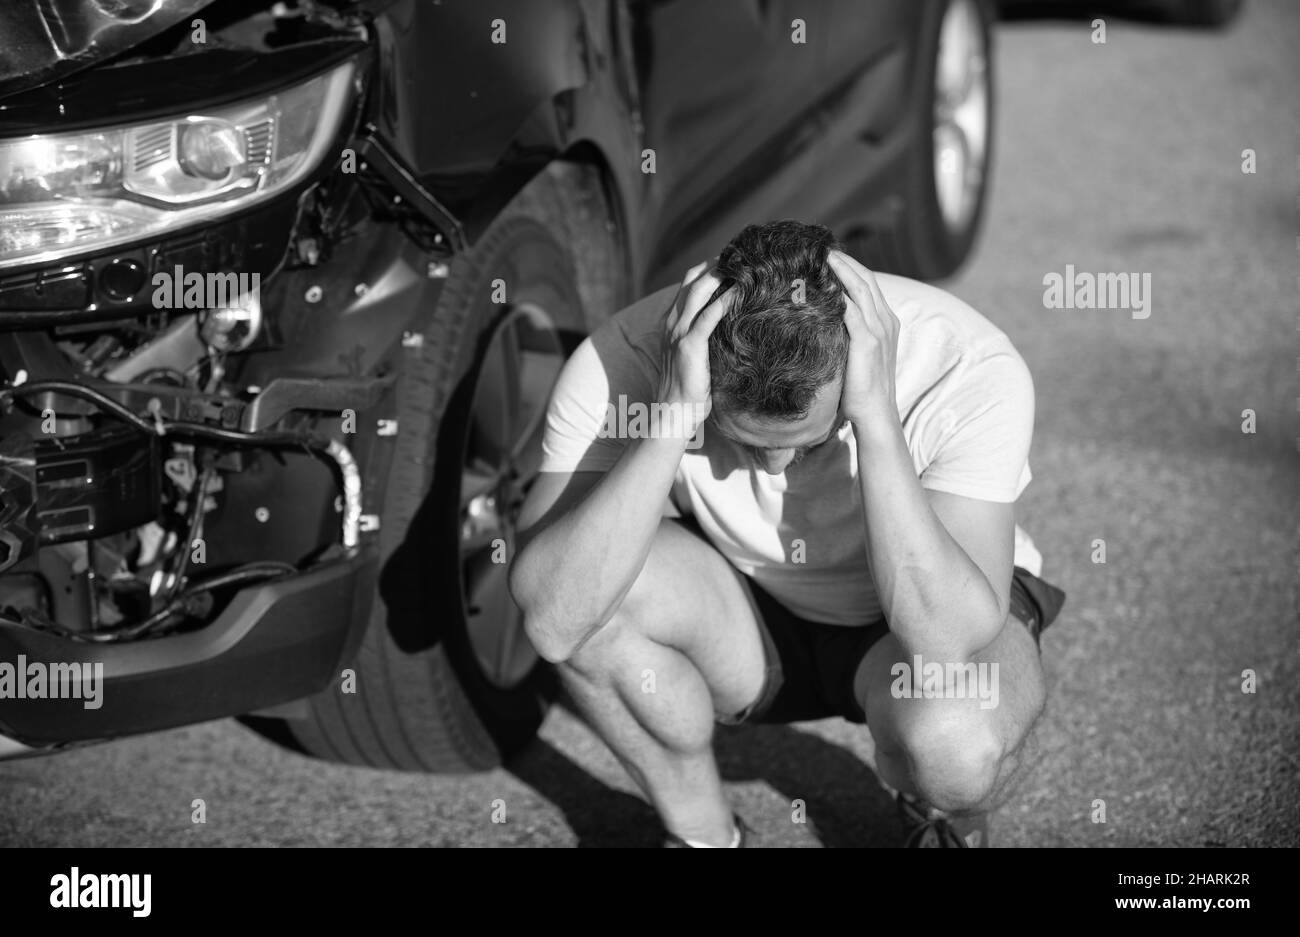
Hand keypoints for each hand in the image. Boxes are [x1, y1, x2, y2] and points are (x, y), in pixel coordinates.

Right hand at [656, 260, 731, 440]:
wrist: (673, 413)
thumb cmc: (690, 390)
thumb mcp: (697, 357)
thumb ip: (708, 339)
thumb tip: (735, 329)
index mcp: (672, 323)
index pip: (688, 285)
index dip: (708, 269)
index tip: (732, 262)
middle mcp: (672, 322)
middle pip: (692, 280)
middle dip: (716, 264)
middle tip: (741, 256)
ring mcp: (678, 332)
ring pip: (698, 290)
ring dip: (720, 274)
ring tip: (744, 265)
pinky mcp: (689, 345)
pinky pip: (709, 315)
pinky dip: (725, 300)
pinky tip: (741, 292)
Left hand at [827, 250, 899, 427]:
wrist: (876, 413)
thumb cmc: (862, 388)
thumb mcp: (858, 353)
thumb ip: (849, 334)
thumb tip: (824, 320)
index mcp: (886, 322)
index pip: (869, 285)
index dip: (851, 268)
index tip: (831, 257)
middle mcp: (886, 321)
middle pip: (867, 279)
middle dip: (846, 262)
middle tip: (824, 248)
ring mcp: (879, 331)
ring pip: (861, 289)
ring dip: (842, 270)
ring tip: (824, 257)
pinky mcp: (867, 343)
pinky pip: (852, 312)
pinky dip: (839, 295)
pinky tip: (824, 285)